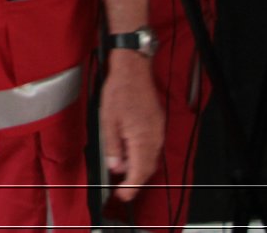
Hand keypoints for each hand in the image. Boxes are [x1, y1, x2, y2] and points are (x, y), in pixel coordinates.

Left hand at [100, 51, 163, 200]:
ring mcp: (158, 131)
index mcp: (142, 139)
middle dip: (134, 179)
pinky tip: (128, 150)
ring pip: (150, 158)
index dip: (131, 187)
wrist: (133, 70)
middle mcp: (154, 138)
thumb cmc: (119, 91)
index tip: (122, 196)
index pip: (139, 171)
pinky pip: (151, 146)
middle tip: (120, 187)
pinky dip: (140, 154)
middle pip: (147, 167)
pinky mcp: (157, 125)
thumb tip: (116, 166)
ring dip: (137, 166)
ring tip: (120, 168)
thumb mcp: (108, 120)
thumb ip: (113, 146)